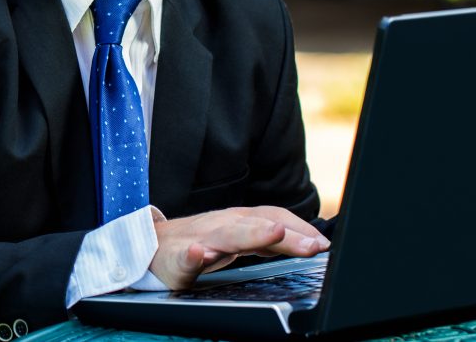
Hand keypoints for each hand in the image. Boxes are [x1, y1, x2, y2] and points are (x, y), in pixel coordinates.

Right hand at [148, 206, 329, 289]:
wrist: (152, 247)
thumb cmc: (199, 243)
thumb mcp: (237, 239)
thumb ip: (267, 241)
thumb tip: (308, 243)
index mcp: (238, 222)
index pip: (273, 217)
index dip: (300, 229)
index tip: (323, 243)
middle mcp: (222, 225)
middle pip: (256, 225)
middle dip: (285, 233)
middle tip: (311, 245)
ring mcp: (198, 239)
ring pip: (225, 235)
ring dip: (249, 233)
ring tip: (273, 233)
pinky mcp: (175, 258)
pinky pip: (183, 256)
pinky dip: (192, 255)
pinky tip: (198, 255)